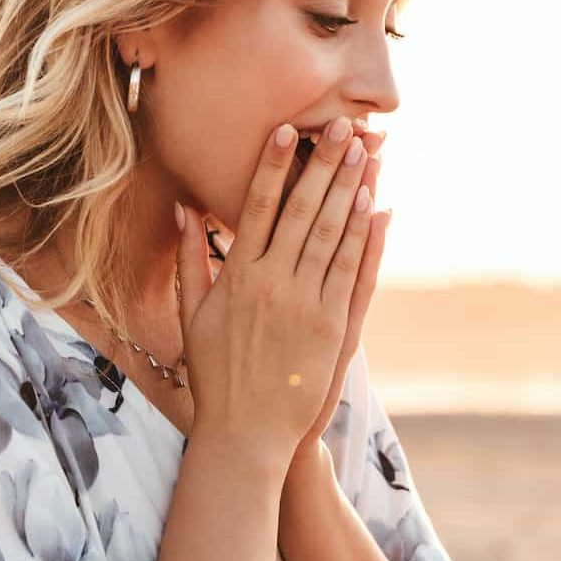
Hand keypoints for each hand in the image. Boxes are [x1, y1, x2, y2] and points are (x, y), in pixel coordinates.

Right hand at [174, 117, 385, 456]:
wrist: (245, 432)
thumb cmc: (214, 374)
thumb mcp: (192, 314)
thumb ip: (190, 258)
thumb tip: (183, 208)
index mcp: (236, 277)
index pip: (258, 206)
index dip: (274, 166)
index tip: (288, 130)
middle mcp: (271, 284)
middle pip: (302, 211)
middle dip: (324, 166)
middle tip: (344, 128)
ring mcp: (305, 305)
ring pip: (333, 235)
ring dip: (350, 190)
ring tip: (366, 153)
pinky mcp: (333, 328)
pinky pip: (353, 273)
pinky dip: (366, 238)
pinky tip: (377, 207)